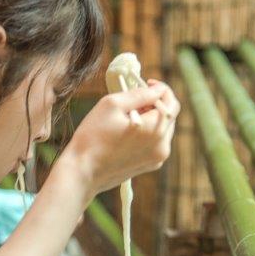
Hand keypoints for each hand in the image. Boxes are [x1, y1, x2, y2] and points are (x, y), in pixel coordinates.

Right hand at [61, 80, 179, 195]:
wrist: (83, 172)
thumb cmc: (93, 137)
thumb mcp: (112, 105)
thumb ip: (140, 94)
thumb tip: (158, 89)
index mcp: (155, 129)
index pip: (171, 102)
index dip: (160, 88)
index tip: (145, 83)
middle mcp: (162, 146)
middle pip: (170, 115)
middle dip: (155, 103)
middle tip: (133, 99)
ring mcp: (157, 158)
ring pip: (164, 129)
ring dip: (151, 117)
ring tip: (128, 116)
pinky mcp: (150, 165)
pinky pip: (156, 142)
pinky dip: (148, 132)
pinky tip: (128, 132)